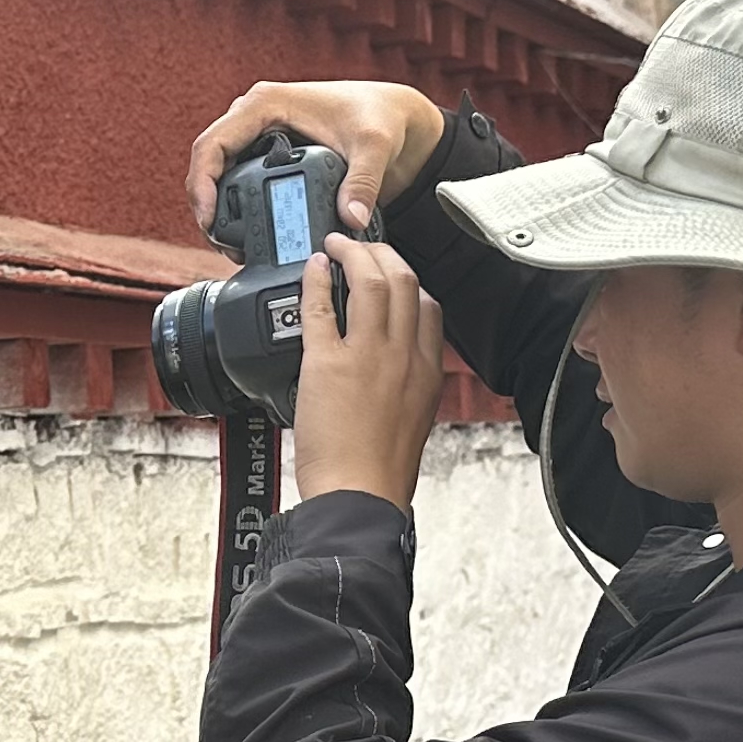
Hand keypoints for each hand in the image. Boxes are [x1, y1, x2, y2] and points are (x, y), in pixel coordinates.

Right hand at [186, 81, 447, 235]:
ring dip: (217, 207)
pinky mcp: (267, 152)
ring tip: (230, 245)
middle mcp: (255, 116)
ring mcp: (258, 134)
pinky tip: (246, 233)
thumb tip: (349, 219)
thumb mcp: (374, 146)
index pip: (213, 143)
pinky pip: (236, 177)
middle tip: (220, 243)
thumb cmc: (380, 116)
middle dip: (206, 203)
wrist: (392, 116)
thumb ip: (363, 182)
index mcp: (266, 104)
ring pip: (218, 172)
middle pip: (209, 161)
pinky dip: (235, 205)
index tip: (209, 219)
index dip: (201, 183)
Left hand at [290, 235, 447, 511]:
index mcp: (427, 372)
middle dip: (383, 253)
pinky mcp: (328, 364)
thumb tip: (393, 373)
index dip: (408, 280)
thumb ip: (408, 388)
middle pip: (404, 281)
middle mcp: (404, 356)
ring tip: (337, 245)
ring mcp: (368, 356)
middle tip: (361, 246)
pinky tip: (312, 268)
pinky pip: (322, 307)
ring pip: (370, 282)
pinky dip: (316, 280)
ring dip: (352, 254)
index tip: (391, 272)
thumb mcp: (413, 422)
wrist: (359, 497)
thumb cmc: (380, 472)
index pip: (429, 308)